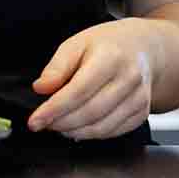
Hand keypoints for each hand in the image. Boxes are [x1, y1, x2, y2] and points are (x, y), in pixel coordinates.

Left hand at [27, 20, 152, 139]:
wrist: (143, 47)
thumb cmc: (108, 44)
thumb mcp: (77, 43)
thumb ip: (58, 67)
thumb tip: (41, 88)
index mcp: (110, 57)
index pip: (78, 90)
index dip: (54, 109)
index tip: (35, 120)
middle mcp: (128, 79)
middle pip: (90, 112)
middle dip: (62, 122)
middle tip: (43, 123)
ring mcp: (138, 98)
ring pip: (102, 127)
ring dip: (75, 131)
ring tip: (58, 125)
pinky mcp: (141, 113)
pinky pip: (113, 131)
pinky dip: (92, 134)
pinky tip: (78, 128)